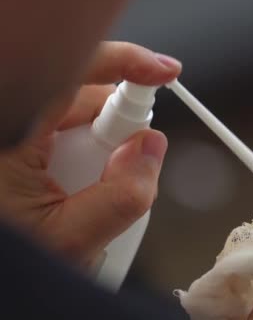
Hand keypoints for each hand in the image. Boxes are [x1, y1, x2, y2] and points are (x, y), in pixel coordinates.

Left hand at [0, 42, 180, 267]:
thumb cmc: (5, 261)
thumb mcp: (67, 241)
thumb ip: (121, 196)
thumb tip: (150, 149)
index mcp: (9, 131)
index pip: (75, 71)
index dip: (127, 63)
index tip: (164, 72)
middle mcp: (8, 123)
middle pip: (79, 98)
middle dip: (113, 129)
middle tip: (119, 171)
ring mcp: (10, 133)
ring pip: (68, 118)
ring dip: (93, 149)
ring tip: (80, 199)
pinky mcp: (12, 145)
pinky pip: (53, 133)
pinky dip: (73, 154)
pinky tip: (64, 193)